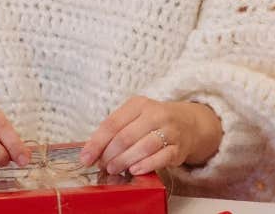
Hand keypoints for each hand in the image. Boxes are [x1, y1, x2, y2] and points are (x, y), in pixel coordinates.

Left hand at [79, 97, 221, 175]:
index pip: (113, 123)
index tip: (86, 158)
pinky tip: (134, 170)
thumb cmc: (153, 123)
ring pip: (143, 147)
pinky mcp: (178, 147)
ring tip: (114, 169)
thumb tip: (91, 152)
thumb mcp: (134, 118)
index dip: (97, 143)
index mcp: (139, 104)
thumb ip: (115, 131)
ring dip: (124, 161)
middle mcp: (156, 114)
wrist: (188, 124)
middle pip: (126, 136)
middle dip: (110, 154)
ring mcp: (169, 130)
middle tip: (102, 166)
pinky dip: (145, 165)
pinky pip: (161, 157)